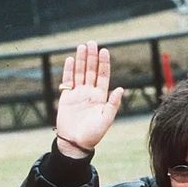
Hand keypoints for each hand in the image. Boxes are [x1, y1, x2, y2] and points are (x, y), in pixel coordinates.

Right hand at [54, 41, 123, 158]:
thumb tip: (121, 89)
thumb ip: (113, 104)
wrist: (75, 143)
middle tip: (92, 43)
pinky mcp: (66, 97)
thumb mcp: (106, 119)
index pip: (103, 76)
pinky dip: (69, 70)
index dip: (103, 63)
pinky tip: (71, 59)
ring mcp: (77, 94)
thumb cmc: (93, 134)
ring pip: (80, 73)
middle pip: (91, 71)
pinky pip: (68, 81)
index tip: (104, 51)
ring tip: (82, 46)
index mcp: (100, 97)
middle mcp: (89, 93)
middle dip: (92, 57)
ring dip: (81, 60)